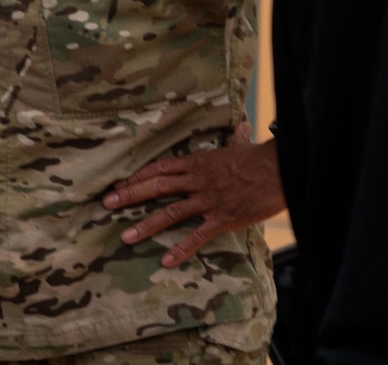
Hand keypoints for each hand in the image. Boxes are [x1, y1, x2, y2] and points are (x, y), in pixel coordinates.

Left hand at [103, 123, 284, 267]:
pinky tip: (166, 260)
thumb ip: (236, 139)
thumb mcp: (242, 146)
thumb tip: (242, 127)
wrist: (280, 170)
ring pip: (170, 212)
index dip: (138, 175)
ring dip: (146, 225)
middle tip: (106, 204)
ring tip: (126, 236)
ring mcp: (207, 200)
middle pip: (156, 186)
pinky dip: (181, 249)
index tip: (119, 182)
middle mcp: (196, 180)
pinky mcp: (222, 218)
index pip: (159, 168)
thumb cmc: (261, 159)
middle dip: (129, 195)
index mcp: (197, 162)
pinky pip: (197, 236)